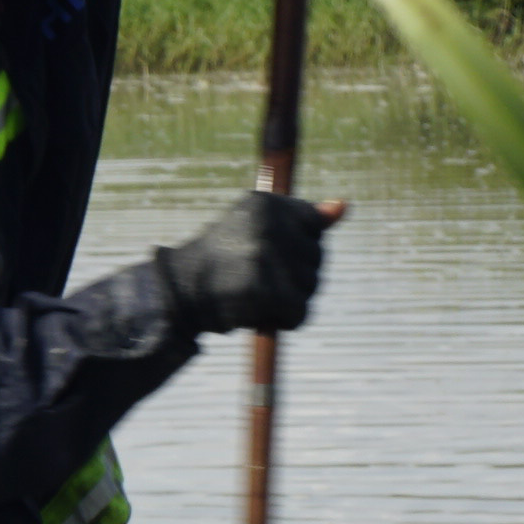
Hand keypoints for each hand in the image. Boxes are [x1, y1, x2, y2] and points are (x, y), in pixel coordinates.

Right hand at [157, 193, 347, 334]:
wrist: (180, 294)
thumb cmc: (221, 262)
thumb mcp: (257, 229)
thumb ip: (302, 218)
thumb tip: (344, 206)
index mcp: (265, 202)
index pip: (313, 224)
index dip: (297, 247)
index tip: (271, 255)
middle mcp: (268, 224)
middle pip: (317, 256)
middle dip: (297, 276)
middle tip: (260, 280)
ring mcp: (267, 257)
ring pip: (311, 285)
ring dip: (292, 299)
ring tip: (258, 296)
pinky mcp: (266, 290)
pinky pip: (300, 311)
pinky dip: (288, 320)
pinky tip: (265, 315)